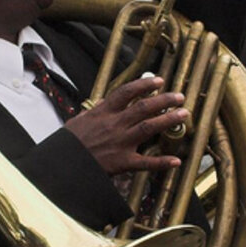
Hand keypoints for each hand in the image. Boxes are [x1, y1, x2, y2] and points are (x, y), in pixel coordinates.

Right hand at [64, 74, 188, 175]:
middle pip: (143, 107)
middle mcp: (114, 125)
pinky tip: (175, 161)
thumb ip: (94, 112)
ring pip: (149, 127)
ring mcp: (120, 143)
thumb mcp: (78, 122)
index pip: (126, 92)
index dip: (144, 85)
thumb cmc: (68, 145)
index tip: (158, 81)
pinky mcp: (122, 162)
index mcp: (103, 113)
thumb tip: (104, 103)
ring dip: (168, 119)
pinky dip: (161, 162)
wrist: (61, 165)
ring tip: (183, 114)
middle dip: (164, 100)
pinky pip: (145, 162)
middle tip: (179, 96)